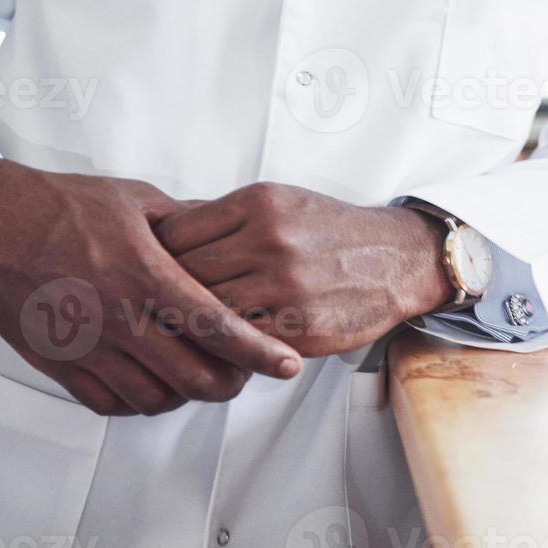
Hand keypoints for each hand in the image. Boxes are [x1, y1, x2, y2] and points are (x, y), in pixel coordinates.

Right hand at [0, 157, 301, 415]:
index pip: (216, 325)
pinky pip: (109, 404)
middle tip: (243, 373)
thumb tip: (236, 229)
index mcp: (144, 273)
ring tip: (200, 375)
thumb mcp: (139, 201)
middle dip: (230, 383)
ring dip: (185, 394)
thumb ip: (192, 222)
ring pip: (153, 398)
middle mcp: (117, 316)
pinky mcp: (60, 363)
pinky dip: (139, 402)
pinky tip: (153, 382)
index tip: (286, 364)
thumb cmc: (64, 206)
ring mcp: (87, 345)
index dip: (258, 352)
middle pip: (192, 376)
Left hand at [155, 182, 448, 357]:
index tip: (148, 271)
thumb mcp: (282, 201)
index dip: (154, 257)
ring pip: (206, 313)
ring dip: (189, 326)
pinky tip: (219, 345)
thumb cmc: (333, 231)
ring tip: (178, 331)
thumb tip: (162, 236)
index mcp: (259, 203)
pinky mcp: (300, 328)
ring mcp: (286, 286)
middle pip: (183, 275)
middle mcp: (270, 241)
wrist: (399, 259)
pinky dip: (224, 346)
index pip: (175, 234)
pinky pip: (241, 342)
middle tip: (150, 308)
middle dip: (165, 294)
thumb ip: (228, 218)